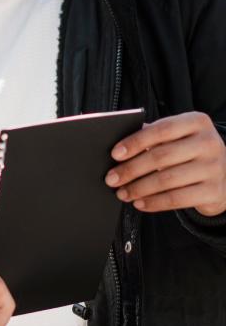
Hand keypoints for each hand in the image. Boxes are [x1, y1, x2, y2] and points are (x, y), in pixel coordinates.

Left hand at [106, 112, 225, 215]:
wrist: (224, 174)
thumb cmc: (189, 151)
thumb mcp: (177, 137)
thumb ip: (152, 136)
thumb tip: (118, 149)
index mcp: (197, 122)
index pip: (161, 130)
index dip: (135, 142)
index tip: (114, 154)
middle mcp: (209, 142)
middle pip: (161, 156)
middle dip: (131, 169)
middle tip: (111, 178)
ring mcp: (214, 167)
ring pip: (166, 180)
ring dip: (138, 188)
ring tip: (122, 193)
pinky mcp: (214, 191)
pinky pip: (176, 199)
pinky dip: (153, 202)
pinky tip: (139, 203)